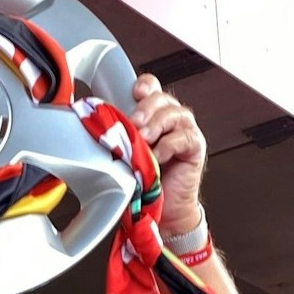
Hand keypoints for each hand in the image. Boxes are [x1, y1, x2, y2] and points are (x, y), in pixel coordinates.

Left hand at [131, 72, 206, 232]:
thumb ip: (118, 134)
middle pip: (161, 98)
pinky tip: (158, 156)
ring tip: (144, 140)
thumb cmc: (143, 177)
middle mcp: (170, 117)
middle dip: (145, 108)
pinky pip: (184, 138)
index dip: (143, 86)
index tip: (132, 94)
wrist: (162, 207)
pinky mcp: (195, 146)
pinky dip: (169, 145)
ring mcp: (184, 130)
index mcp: (152, 112)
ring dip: (156, 125)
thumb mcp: (125, 150)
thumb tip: (98, 125)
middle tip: (134, 123)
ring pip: (173, 114)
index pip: (150, 87)